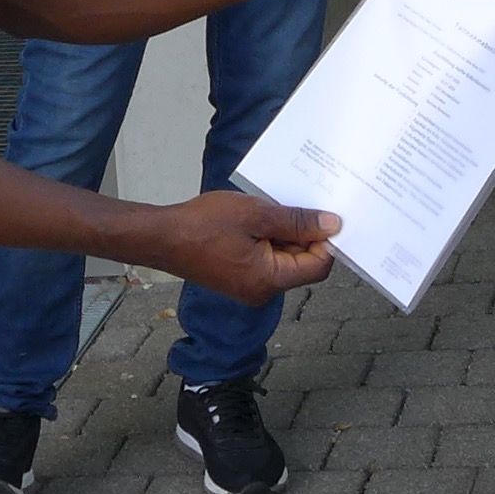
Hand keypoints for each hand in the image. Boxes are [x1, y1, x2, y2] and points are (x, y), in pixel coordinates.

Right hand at [124, 191, 337, 300]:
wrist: (161, 237)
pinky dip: (270, 238)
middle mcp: (263, 291)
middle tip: (300, 202)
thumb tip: (333, 225)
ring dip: (285, 233)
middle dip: (305, 234)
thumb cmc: (203, 225)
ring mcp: (250, 286)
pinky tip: (261, 217)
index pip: (318, 266)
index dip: (326, 240)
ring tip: (275, 207)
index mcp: (269, 280)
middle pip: (303, 264)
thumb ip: (297, 221)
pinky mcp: (240, 278)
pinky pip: (267, 259)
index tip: (326, 213)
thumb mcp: (257, 214)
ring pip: (285, 259)